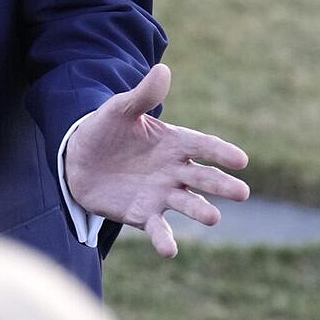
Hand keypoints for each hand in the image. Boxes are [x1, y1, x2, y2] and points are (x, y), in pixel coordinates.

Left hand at [64, 63, 249, 257]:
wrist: (77, 158)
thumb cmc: (104, 129)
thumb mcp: (119, 109)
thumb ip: (143, 94)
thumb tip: (163, 68)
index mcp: (174, 143)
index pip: (203, 146)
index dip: (221, 152)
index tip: (241, 160)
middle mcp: (174, 171)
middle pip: (203, 177)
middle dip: (222, 184)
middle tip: (242, 192)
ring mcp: (162, 194)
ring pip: (187, 204)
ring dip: (200, 211)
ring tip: (213, 218)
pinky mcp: (144, 215)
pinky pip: (158, 229)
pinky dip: (164, 240)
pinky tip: (169, 251)